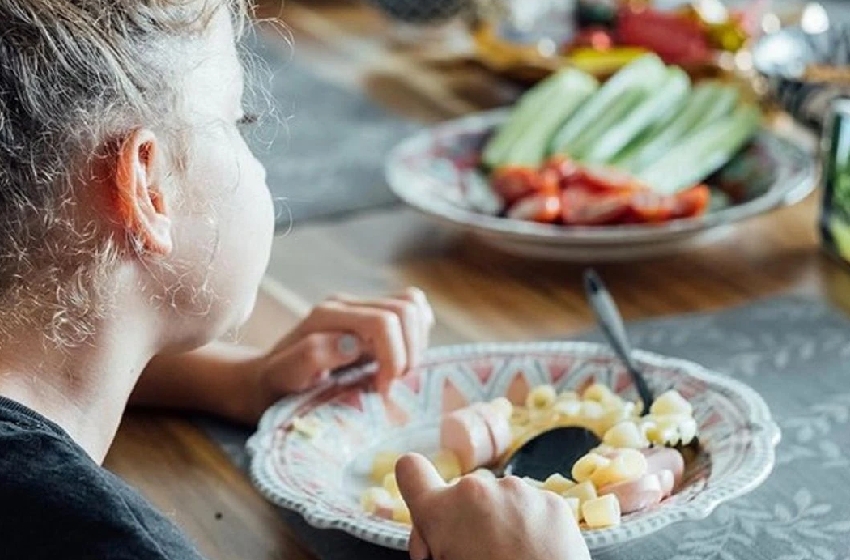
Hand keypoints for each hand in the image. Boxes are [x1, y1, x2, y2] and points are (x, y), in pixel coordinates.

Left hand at [244, 288, 433, 416]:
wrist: (265, 380)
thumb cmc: (274, 384)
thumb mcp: (283, 376)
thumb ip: (312, 355)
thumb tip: (353, 343)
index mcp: (328, 315)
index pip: (383, 321)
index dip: (394, 357)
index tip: (383, 390)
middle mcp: (347, 304)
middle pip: (405, 309)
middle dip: (408, 352)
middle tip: (391, 384)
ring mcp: (362, 308)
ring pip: (414, 306)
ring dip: (416, 344)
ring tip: (396, 374)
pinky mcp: (373, 318)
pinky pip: (413, 313)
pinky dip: (417, 337)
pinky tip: (399, 361)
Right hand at [395, 454, 590, 559]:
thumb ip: (433, 541)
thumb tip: (439, 535)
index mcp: (442, 510)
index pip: (410, 470)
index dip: (415, 485)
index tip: (428, 507)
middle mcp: (478, 488)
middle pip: (462, 496)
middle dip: (466, 522)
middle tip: (477, 557)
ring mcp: (520, 491)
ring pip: (500, 500)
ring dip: (501, 522)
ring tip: (512, 559)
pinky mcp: (553, 501)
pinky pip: (532, 506)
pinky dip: (531, 527)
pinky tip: (535, 554)